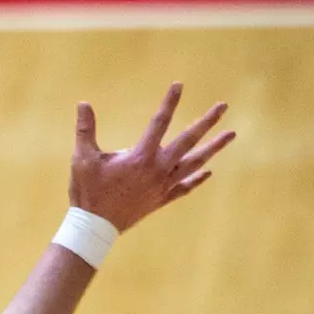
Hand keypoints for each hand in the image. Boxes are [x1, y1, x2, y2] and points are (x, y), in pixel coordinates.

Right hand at [69, 83, 234, 230]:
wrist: (96, 227)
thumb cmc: (88, 191)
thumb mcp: (83, 158)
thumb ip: (85, 129)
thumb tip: (83, 103)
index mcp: (141, 156)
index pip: (159, 122)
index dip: (169, 102)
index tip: (179, 85)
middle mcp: (159, 169)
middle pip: (188, 140)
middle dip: (207, 122)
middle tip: (223, 107)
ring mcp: (163, 185)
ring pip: (195, 162)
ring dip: (213, 148)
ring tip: (230, 135)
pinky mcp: (162, 199)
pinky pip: (186, 187)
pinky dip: (198, 178)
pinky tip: (208, 171)